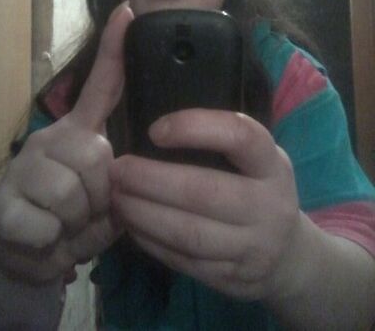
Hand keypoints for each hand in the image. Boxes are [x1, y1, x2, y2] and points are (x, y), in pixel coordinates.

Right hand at [0, 2, 133, 283]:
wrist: (31, 255)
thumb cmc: (75, 218)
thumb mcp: (105, 197)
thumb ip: (118, 176)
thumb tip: (123, 167)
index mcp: (79, 134)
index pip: (100, 86)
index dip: (115, 50)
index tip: (129, 12)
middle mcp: (49, 140)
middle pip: (93, 154)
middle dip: (99, 195)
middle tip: (86, 211)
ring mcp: (23, 169)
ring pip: (70, 192)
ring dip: (77, 223)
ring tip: (67, 226)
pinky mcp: (2, 205)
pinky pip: (46, 225)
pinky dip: (53, 244)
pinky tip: (45, 240)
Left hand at [109, 109, 301, 300]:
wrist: (290, 256)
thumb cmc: (259, 191)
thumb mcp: (257, 161)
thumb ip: (223, 143)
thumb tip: (156, 128)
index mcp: (272, 165)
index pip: (240, 136)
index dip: (195, 128)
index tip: (154, 130)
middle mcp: (269, 206)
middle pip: (203, 191)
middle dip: (150, 180)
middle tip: (116, 170)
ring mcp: (254, 248)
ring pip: (188, 233)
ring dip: (143, 214)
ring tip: (116, 198)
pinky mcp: (235, 280)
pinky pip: (185, 261)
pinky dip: (152, 242)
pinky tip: (132, 226)